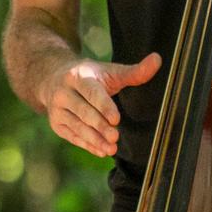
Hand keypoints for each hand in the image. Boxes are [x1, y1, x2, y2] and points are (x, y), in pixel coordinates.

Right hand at [42, 50, 161, 158]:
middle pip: (84, 112)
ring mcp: (57, 110)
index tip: (116, 119)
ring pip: (77, 127)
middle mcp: (63, 93)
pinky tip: (100, 151)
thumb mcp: (110, 71)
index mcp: (78, 77)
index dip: (104, 106)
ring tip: (111, 148)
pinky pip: (73, 137)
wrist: (53, 79)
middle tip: (115, 138)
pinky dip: (87, 145)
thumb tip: (157, 60)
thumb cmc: (90, 76)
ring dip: (94, 139)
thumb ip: (134, 71)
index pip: (92, 93)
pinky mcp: (56, 124)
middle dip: (100, 126)